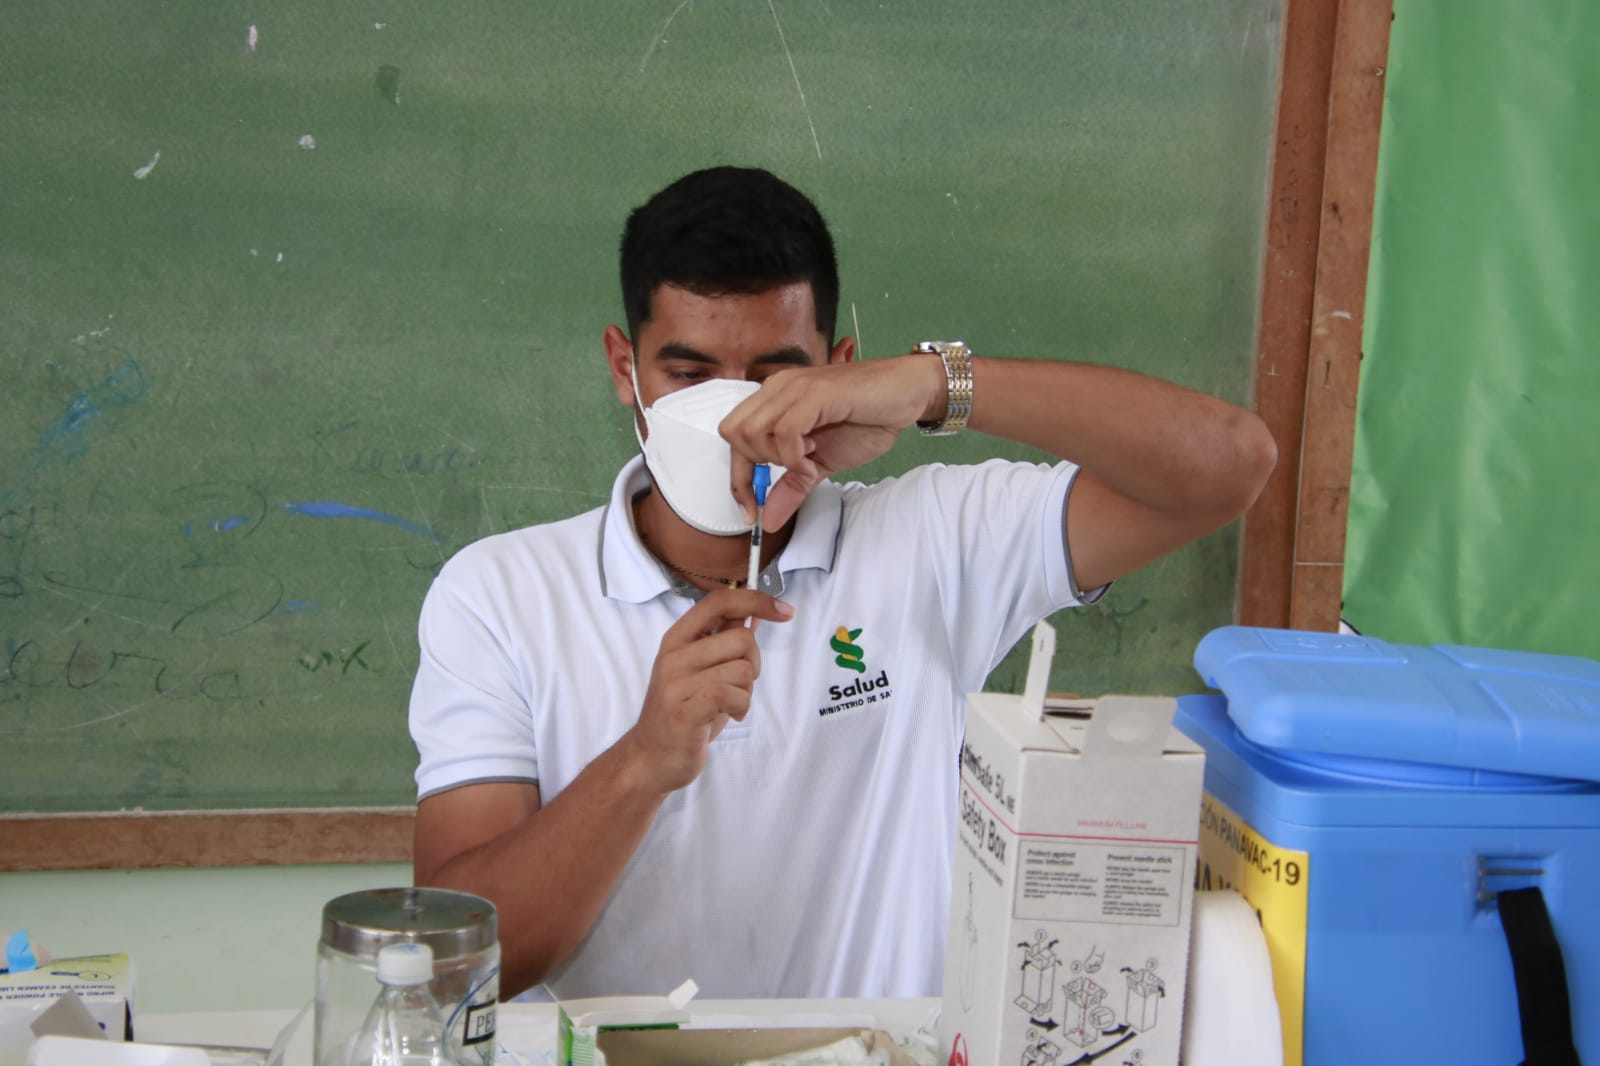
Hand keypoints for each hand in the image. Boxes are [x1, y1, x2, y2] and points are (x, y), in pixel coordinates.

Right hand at [620, 588, 793, 794]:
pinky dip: (742, 706)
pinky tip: (731, 715)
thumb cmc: (684, 712)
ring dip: (747, 691)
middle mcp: (673, 655)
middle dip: (754, 664)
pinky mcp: (684, 711)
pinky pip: (733, 694)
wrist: (651, 757)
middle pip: (742, 638)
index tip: (785, 611)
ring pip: (742, 669)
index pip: (719, 601)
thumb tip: (754, 613)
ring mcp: (675, 684)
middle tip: (739, 686)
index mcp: (677, 638)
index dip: (756, 600)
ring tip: (730, 705)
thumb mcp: (702, 670)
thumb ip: (723, 641)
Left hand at [720, 354, 945, 528]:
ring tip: (808, 461)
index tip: (751, 512)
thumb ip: (793, 486)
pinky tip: (815, 459)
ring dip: (777, 458)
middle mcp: (778, 387)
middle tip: (791, 473)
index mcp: (774, 399)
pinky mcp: (816, 393)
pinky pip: (785, 431)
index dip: (737, 479)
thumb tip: (768, 520)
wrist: (907, 392)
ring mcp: (795, 387)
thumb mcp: (823, 463)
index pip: (732, 437)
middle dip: (755, 466)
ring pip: (753, 431)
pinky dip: (794, 456)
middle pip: (733, 433)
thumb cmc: (867, 419)